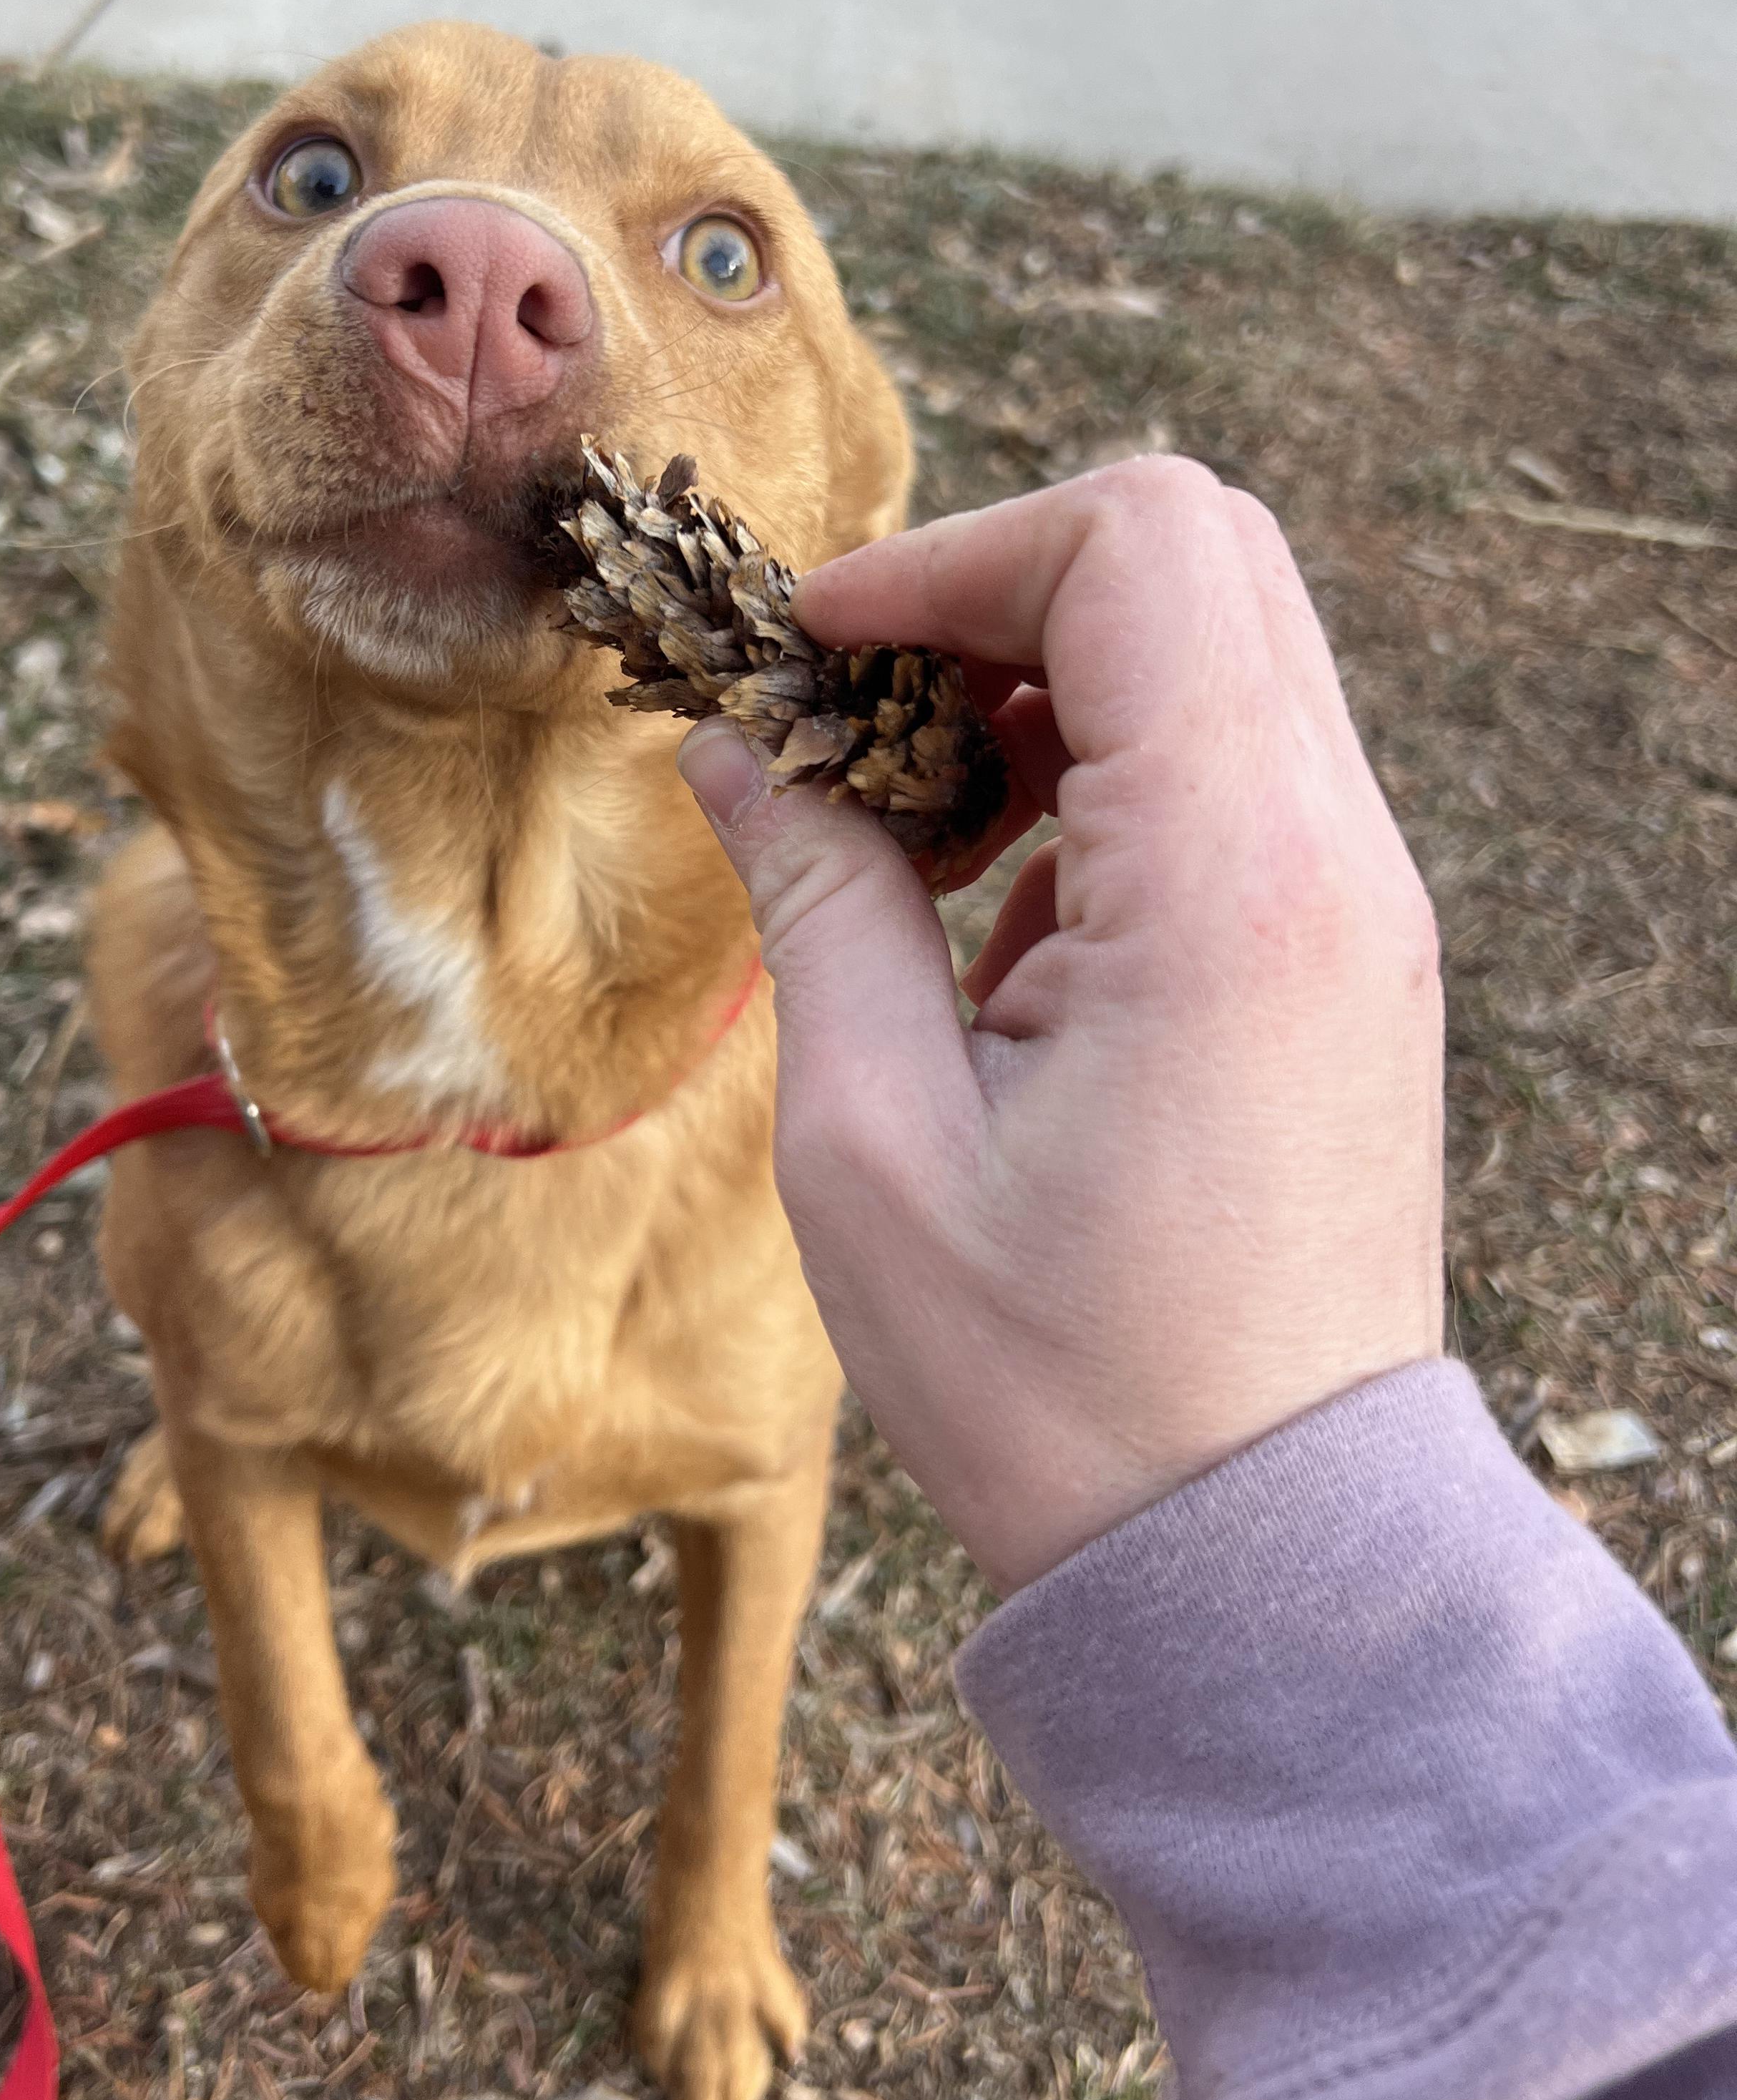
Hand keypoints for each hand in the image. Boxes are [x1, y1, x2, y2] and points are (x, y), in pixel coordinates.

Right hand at [678, 458, 1443, 1595]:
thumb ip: (815, 895)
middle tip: (862, 720)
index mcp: (1236, 878)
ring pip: (1219, 653)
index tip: (814, 648)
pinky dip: (1106, 784)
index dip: (947, 555)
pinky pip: (1237, 772)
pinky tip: (1008, 929)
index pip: (1134, 544)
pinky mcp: (1349, 957)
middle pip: (1195, 558)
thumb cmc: (1061, 1383)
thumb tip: (736, 744)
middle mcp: (1338, 858)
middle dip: (998, 598)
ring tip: (923, 842)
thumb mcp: (875, 1140)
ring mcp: (1363, 905)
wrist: (1260, 1554)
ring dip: (1047, 693)